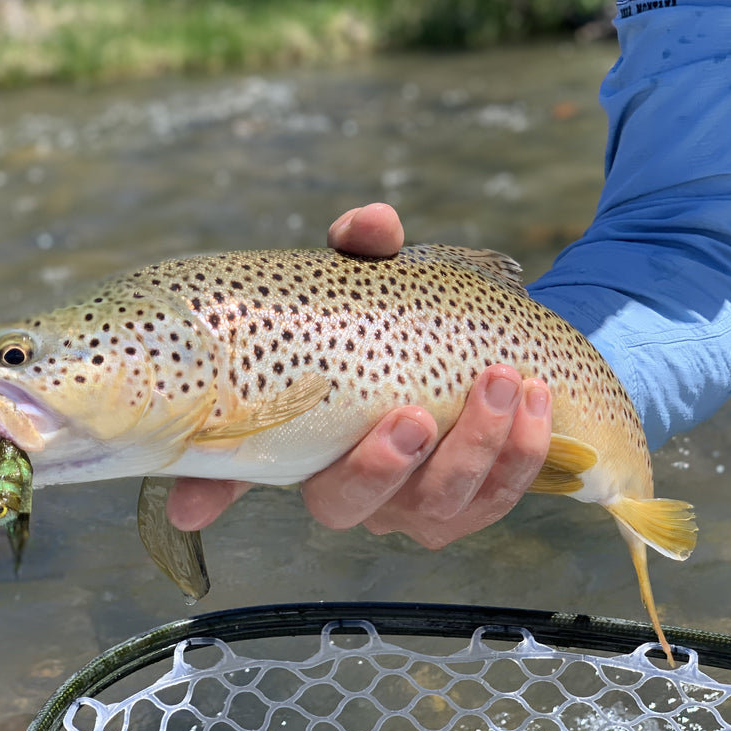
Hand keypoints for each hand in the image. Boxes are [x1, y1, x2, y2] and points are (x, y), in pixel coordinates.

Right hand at [166, 203, 552, 548]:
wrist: (487, 351)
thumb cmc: (409, 325)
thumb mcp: (378, 284)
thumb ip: (366, 254)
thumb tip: (372, 222)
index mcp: (304, 437)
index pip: (241, 471)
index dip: (213, 491)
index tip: (193, 507)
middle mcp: (350, 484)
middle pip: (346, 504)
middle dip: (382, 466)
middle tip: (410, 415)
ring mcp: (413, 506)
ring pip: (435, 506)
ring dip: (472, 448)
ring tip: (502, 381)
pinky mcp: (473, 507)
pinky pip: (499, 497)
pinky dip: (522, 452)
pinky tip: (538, 400)